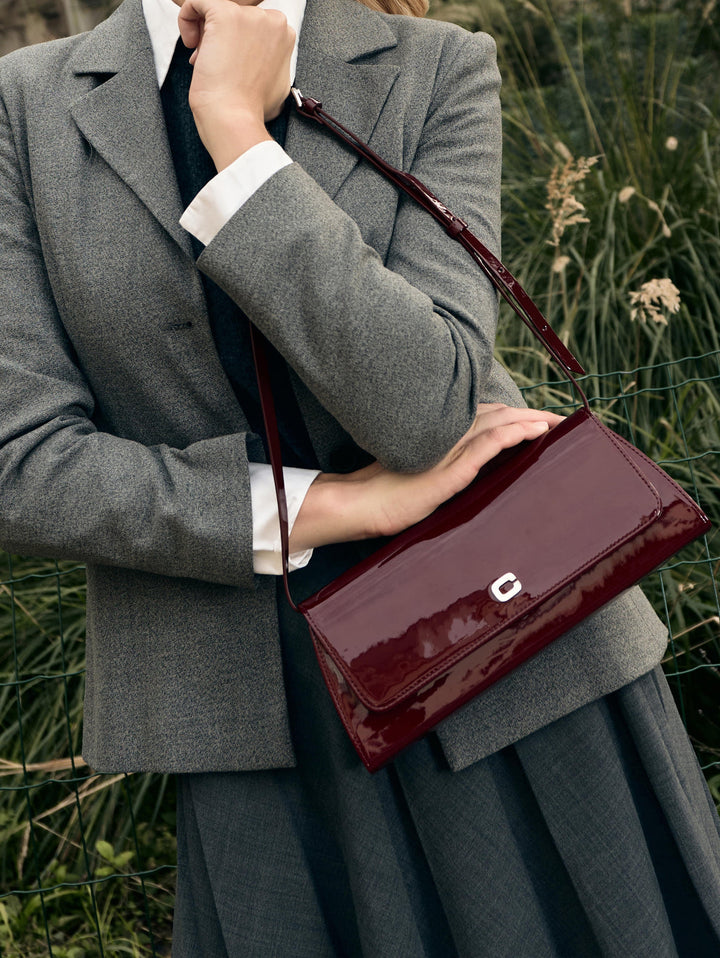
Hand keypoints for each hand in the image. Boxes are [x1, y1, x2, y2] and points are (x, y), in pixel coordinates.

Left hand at [175, 0, 294, 168]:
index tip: (230, 64)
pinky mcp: (224, 14)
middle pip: (236, 16)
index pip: (252, 26)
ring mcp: (249, 16)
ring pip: (216, 11)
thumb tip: (262, 64)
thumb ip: (271, 64)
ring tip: (203, 60)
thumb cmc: (251, 110)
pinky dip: (187, 19)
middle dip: (221, 38)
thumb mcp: (275, 84)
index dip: (237, 43)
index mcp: (284, 35)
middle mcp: (272, 21)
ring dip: (205, 34)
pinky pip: (197, 2)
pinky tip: (190, 43)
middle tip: (215, 64)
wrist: (235, 118)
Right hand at [289, 404, 564, 550]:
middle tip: (563, 418)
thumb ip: (445, 472)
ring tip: (558, 422)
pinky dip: (514, 434)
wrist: (358, 506)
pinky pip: (487, 445)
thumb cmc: (386, 499)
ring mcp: (447, 451)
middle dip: (533, 414)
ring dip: (532, 420)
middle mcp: (447, 437)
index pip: (486, 420)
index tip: (543, 420)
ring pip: (498, 424)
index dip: (515, 416)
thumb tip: (469, 478)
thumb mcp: (422, 479)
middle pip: (499, 416)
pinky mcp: (447, 470)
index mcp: (442, 439)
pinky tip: (535, 431)